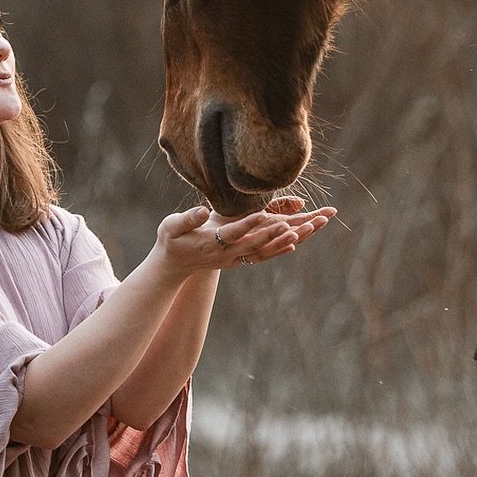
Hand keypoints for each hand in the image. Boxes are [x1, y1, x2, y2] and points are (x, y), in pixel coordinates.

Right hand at [154, 196, 335, 277]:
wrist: (173, 265)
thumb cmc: (171, 240)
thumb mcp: (171, 226)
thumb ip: (187, 219)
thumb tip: (202, 212)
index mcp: (210, 243)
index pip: (234, 233)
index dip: (250, 224)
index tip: (266, 215)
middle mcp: (226, 253)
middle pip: (256, 243)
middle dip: (276, 232)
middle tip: (297, 222)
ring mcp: (234, 258)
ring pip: (264, 250)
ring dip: (284, 240)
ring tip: (305, 229)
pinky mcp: (238, 259)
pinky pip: (263, 255)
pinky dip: (278, 249)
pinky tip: (295, 242)